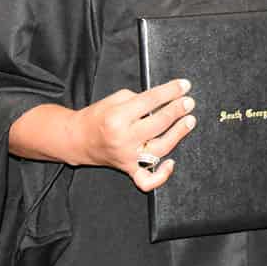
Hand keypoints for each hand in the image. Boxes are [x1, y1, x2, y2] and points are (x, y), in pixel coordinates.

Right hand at [73, 78, 195, 191]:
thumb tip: (166, 99)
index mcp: (118, 117)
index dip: (171, 91)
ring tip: (189, 120)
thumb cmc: (98, 116)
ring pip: (160, 147)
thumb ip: (141, 98)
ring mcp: (127, 156)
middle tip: (189, 102)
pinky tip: (171, 163)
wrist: (77, 139)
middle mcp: (123, 138)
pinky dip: (161, 176)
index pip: (151, 101)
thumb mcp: (116, 99)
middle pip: (158, 123)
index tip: (185, 85)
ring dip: (178, 134)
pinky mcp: (128, 169)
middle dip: (177, 110)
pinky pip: (146, 180)